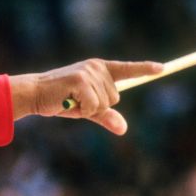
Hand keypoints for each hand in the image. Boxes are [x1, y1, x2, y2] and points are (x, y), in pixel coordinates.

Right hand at [10, 59, 162, 134]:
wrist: (34, 94)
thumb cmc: (60, 101)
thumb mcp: (86, 109)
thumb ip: (105, 116)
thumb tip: (124, 129)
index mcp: (99, 68)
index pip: (126, 69)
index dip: (144, 69)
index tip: (161, 69)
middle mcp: (96, 67)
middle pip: (115, 98)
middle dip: (97, 107)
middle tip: (76, 102)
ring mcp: (89, 72)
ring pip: (105, 104)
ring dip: (88, 109)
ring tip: (70, 101)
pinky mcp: (80, 81)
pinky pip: (94, 106)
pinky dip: (82, 110)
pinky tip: (67, 102)